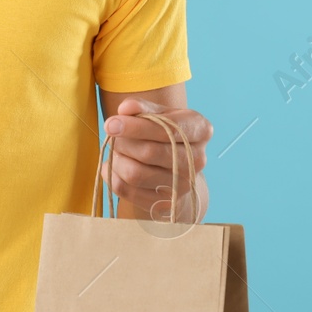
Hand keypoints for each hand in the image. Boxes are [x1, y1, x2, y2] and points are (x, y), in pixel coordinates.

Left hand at [100, 98, 211, 222]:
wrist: (177, 170)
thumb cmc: (164, 135)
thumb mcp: (158, 114)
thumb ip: (141, 108)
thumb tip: (125, 108)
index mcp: (200, 129)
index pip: (167, 128)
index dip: (136, 126)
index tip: (111, 123)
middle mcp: (198, 159)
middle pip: (150, 152)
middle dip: (124, 142)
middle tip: (112, 134)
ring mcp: (184, 185)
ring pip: (136, 174)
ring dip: (117, 159)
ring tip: (115, 150)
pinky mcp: (167, 203)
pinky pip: (127, 190)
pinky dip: (113, 176)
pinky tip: (114, 165)